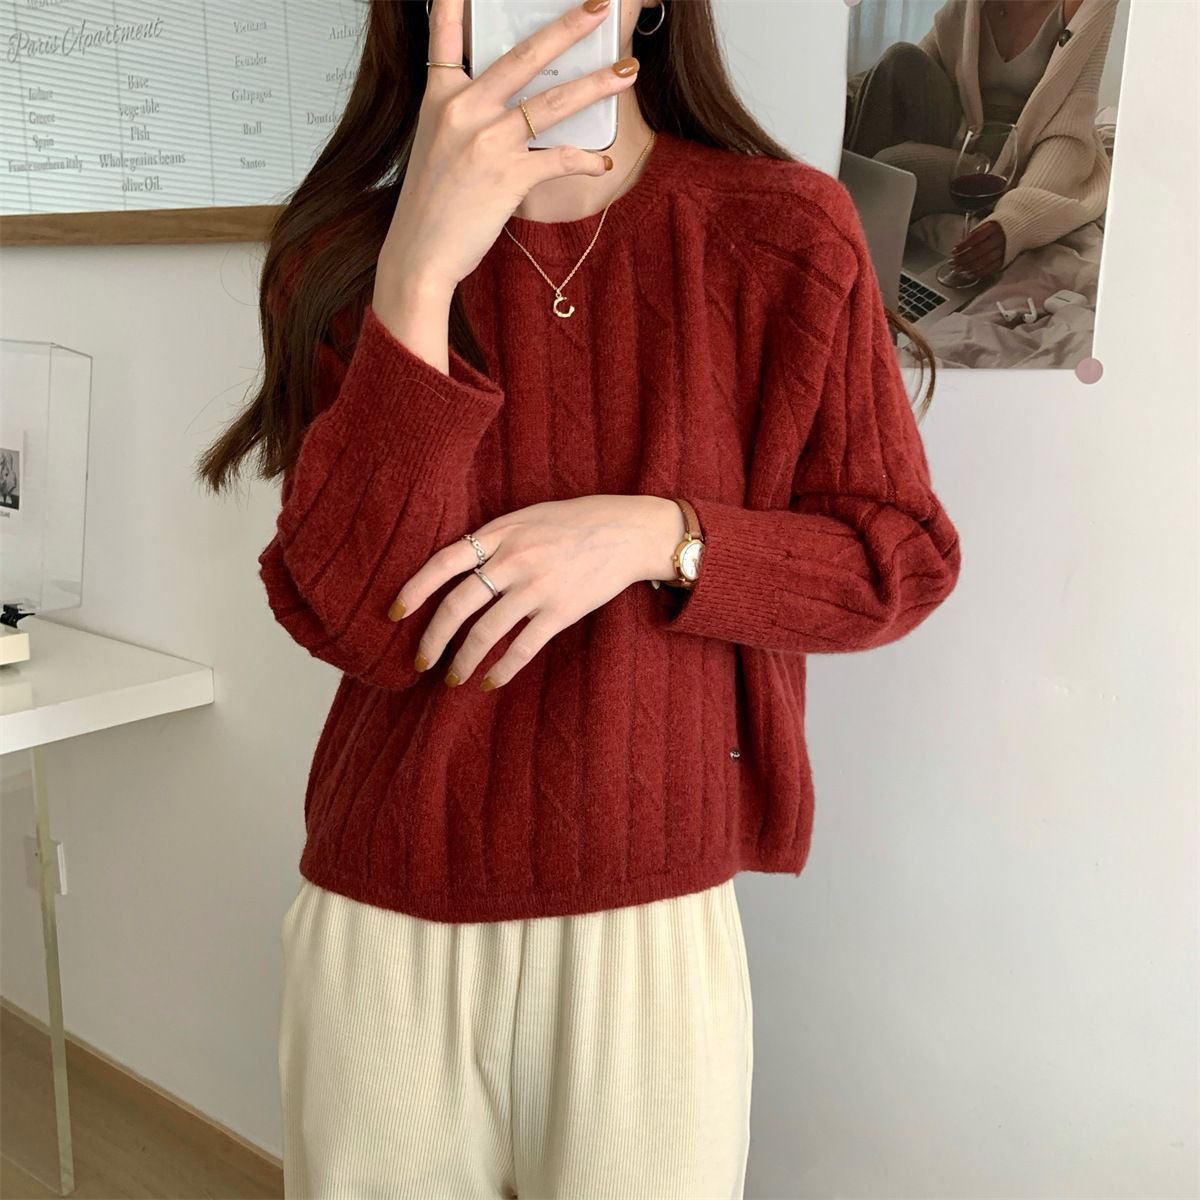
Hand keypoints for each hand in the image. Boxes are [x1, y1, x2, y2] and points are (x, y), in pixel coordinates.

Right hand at [373, 0, 639, 307]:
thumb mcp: (435, 146)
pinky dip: (585, 159)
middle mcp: (463, 111)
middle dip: (567, 28)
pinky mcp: (508, 176)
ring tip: (627, 71)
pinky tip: (603, 161)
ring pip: (552, 103)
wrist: (421, 255)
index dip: (457, 5)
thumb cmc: (430, 206)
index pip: (446, 38)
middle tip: (599, 8)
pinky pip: (559, 158)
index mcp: (440, 99)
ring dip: (596, 85)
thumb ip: (464, 116)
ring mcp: (487, 142)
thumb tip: (507, 106)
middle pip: (523, 57)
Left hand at [390, 494, 682, 688]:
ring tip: (451, 679)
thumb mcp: (526, 517)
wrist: (627, 531)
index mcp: (500, 533)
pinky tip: (489, 682)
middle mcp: (514, 560)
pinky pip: (522, 648)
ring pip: (486, 633)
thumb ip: (492, 539)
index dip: (414, 590)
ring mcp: (537, 587)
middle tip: (419, 662)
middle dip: (432, 639)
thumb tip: (456, 567)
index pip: (443, 563)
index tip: (394, 614)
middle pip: (458, 605)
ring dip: (463, 661)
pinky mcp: (561, 611)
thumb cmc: (574, 522)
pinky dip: (501, 670)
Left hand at [951, 219, 1005, 277]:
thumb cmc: (997, 226)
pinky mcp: (1006, 259)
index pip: (976, 237)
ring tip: (959, 269)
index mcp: (994, 227)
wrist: (1018, 227)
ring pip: (985, 261)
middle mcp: (1000, 239)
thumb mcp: (985, 224)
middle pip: (980, 250)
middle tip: (953, 262)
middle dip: (964, 258)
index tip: (954, 250)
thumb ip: (973, 235)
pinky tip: (969, 274)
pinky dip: (979, 272)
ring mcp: (1004, 250)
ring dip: (969, 267)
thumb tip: (960, 246)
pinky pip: (992, 268)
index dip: (964, 245)